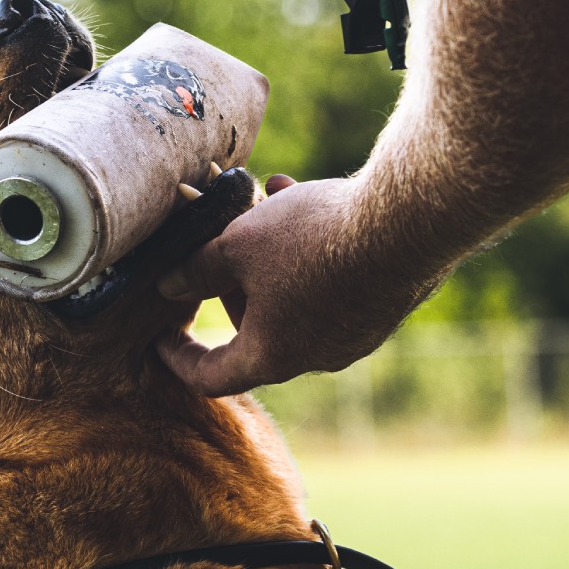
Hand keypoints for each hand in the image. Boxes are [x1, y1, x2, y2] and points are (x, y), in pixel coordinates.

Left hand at [155, 173, 445, 396]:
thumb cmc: (312, 240)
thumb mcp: (237, 244)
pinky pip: (328, 281)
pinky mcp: (380, 305)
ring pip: (291, 294)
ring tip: (256, 197)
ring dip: (267, 252)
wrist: (408, 225)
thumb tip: (169, 285)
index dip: (179, 358)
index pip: (213, 377)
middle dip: (228, 278)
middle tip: (216, 233)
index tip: (160, 336)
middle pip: (253, 325)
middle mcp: (315, 356)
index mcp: (272, 356)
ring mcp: (353, 334)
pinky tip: (292, 191)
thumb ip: (196, 269)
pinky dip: (305, 247)